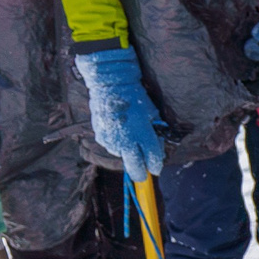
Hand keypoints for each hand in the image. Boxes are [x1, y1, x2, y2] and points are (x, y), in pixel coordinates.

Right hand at [74, 47, 166, 182]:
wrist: (110, 85)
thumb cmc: (135, 98)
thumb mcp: (153, 115)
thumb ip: (156, 135)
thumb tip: (157, 152)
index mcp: (144, 136)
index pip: (153, 160)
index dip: (156, 166)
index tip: (155, 168)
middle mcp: (127, 143)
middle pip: (136, 169)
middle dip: (141, 173)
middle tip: (143, 173)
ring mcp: (113, 141)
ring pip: (124, 158)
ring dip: (128, 154)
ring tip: (129, 137)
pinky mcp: (101, 138)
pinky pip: (112, 148)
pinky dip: (117, 145)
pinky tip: (119, 131)